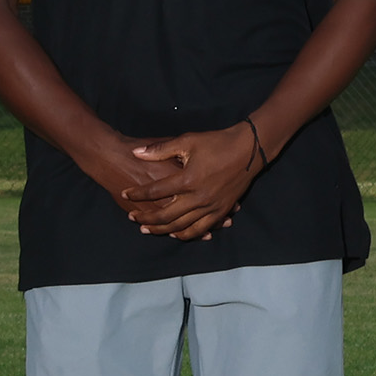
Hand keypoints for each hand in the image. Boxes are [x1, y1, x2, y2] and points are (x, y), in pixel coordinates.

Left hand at [120, 125, 260, 240]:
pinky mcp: (222, 211)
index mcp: (187, 180)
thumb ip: (160, 149)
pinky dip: (186, 234)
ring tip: (148, 230)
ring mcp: (211, 207)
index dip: (137, 194)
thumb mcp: (187, 141)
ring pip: (182, 227)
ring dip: (162, 230)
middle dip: (146, 218)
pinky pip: (201, 229)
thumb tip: (136, 152)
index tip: (125, 193)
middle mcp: (198, 198)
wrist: (250, 149)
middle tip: (133, 218)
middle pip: (165, 216)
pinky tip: (175, 234)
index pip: (154, 192)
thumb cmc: (217, 142)